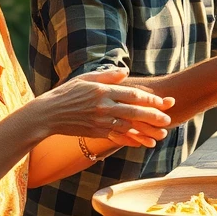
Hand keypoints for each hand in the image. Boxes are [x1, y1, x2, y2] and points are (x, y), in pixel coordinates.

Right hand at [36, 69, 174, 144]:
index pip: (132, 94)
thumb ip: (107, 76)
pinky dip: (130, 140)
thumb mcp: (85, 79)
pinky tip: (142, 143)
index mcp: (103, 91)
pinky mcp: (95, 132)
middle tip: (168, 120)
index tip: (164, 102)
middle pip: (134, 111)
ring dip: (146, 131)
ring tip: (161, 134)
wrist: (47, 114)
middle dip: (153, 116)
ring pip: (128, 127)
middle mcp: (103, 106)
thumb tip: (126, 72)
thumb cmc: (66, 93)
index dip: (150, 99)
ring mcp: (99, 121)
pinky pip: (116, 137)